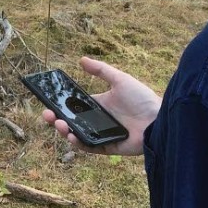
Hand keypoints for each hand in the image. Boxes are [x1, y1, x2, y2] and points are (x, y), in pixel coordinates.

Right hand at [42, 56, 160, 155]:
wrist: (160, 119)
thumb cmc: (142, 98)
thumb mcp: (120, 79)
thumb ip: (101, 70)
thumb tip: (81, 59)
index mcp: (98, 105)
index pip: (74, 106)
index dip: (60, 105)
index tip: (48, 101)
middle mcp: (98, 121)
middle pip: (71, 122)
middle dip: (56, 119)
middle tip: (47, 115)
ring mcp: (101, 135)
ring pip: (77, 135)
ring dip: (65, 131)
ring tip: (59, 124)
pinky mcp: (108, 147)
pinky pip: (90, 147)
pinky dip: (79, 143)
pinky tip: (72, 136)